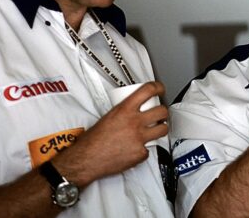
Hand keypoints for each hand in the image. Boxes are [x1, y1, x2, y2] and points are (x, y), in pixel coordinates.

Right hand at [53, 81, 167, 185]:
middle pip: (162, 111)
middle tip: (160, 114)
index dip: (158, 88)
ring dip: (161, 128)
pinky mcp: (140, 153)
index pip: (148, 91)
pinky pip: (149, 149)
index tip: (160, 89)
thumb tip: (133, 110)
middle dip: (163, 112)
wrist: (86, 160)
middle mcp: (134, 122)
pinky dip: (144, 149)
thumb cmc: (92, 141)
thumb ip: (123, 112)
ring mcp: (139, 138)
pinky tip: (136, 149)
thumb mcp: (108, 117)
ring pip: (163, 129)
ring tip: (156, 129)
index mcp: (125, 110)